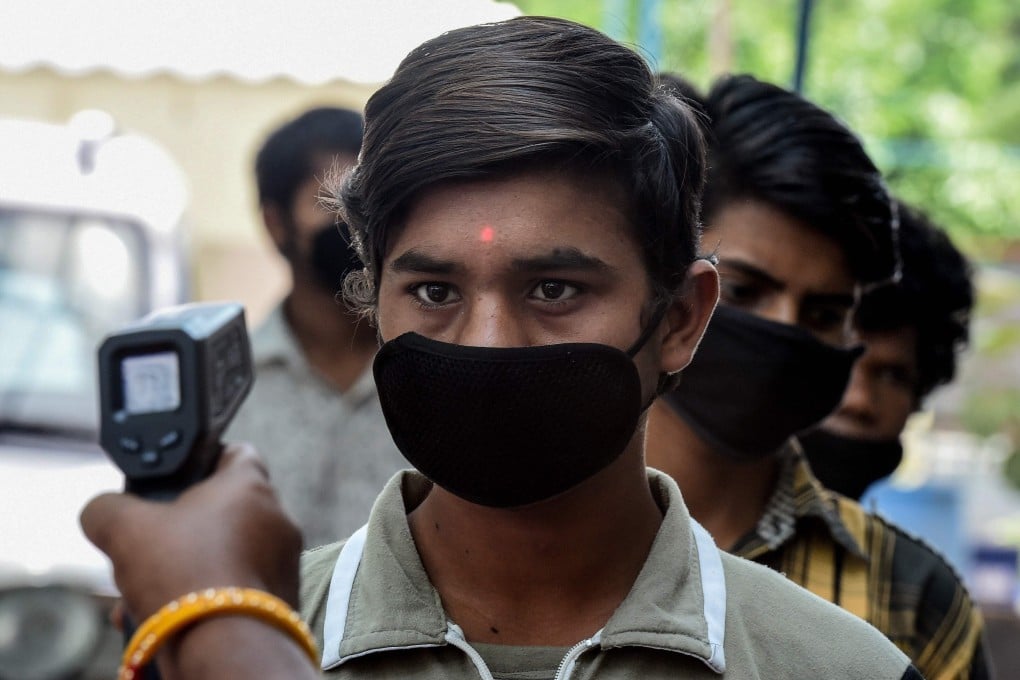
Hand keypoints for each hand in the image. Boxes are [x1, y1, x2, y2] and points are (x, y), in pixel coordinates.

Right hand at [81, 443, 302, 620]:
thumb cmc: (185, 573)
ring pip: (224, 556)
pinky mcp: (282, 600)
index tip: (174, 478)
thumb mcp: (124, 529)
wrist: (227, 647)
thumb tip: (103, 511)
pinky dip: (203, 599)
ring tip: (141, 596)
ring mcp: (283, 562)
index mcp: (251, 485)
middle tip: (146, 548)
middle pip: (221, 512)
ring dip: (183, 571)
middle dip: (179, 532)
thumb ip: (108, 508)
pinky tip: (164, 619)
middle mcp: (277, 518)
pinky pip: (235, 590)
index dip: (201, 459)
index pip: (234, 452)